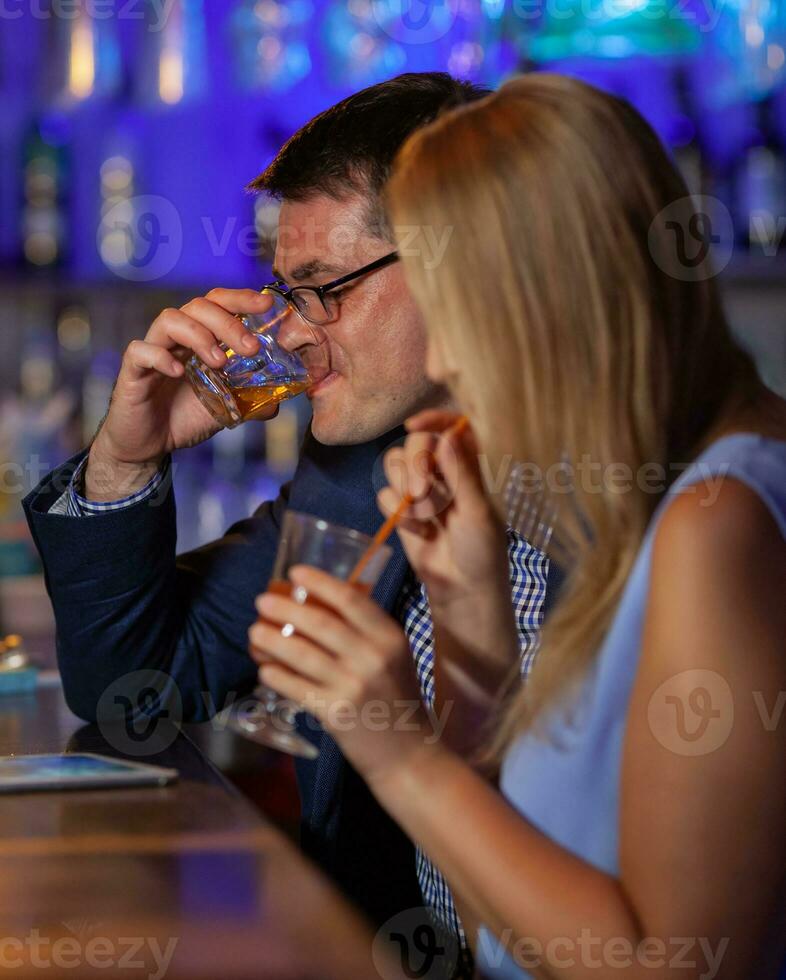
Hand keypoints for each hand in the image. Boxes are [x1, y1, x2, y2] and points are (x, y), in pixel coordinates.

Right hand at [85, 289, 277, 497]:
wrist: (149, 445)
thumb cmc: (183, 418)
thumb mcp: (224, 409)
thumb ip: (249, 402)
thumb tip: (277, 404)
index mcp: (199, 339)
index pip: (218, 304)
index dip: (240, 298)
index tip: (266, 304)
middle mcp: (177, 338)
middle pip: (198, 306)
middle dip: (228, 322)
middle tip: (250, 347)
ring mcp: (153, 350)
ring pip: (170, 319)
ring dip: (199, 335)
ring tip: (217, 362)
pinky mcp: (132, 370)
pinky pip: (140, 350)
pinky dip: (160, 357)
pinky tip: (178, 373)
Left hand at [248, 566, 441, 785]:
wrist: (408, 753)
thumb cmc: (397, 697)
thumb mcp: (394, 656)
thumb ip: (365, 632)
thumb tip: (318, 602)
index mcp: (390, 637)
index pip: (352, 599)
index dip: (320, 582)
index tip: (295, 572)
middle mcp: (373, 658)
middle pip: (320, 623)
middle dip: (285, 608)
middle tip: (261, 601)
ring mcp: (353, 686)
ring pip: (302, 654)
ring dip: (271, 640)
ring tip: (254, 631)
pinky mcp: (335, 713)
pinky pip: (296, 688)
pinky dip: (276, 676)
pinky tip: (263, 668)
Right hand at [378, 410, 509, 613]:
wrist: (462, 588)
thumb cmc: (482, 550)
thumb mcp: (477, 511)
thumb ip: (461, 473)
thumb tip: (447, 435)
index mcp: (472, 463)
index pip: (452, 424)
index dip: (433, 419)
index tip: (414, 426)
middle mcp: (445, 470)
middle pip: (416, 442)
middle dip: (414, 465)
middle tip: (422, 492)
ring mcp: (422, 488)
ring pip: (395, 464)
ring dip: (406, 492)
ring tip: (426, 517)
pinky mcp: (402, 508)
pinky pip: (385, 493)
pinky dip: (398, 513)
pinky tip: (420, 532)